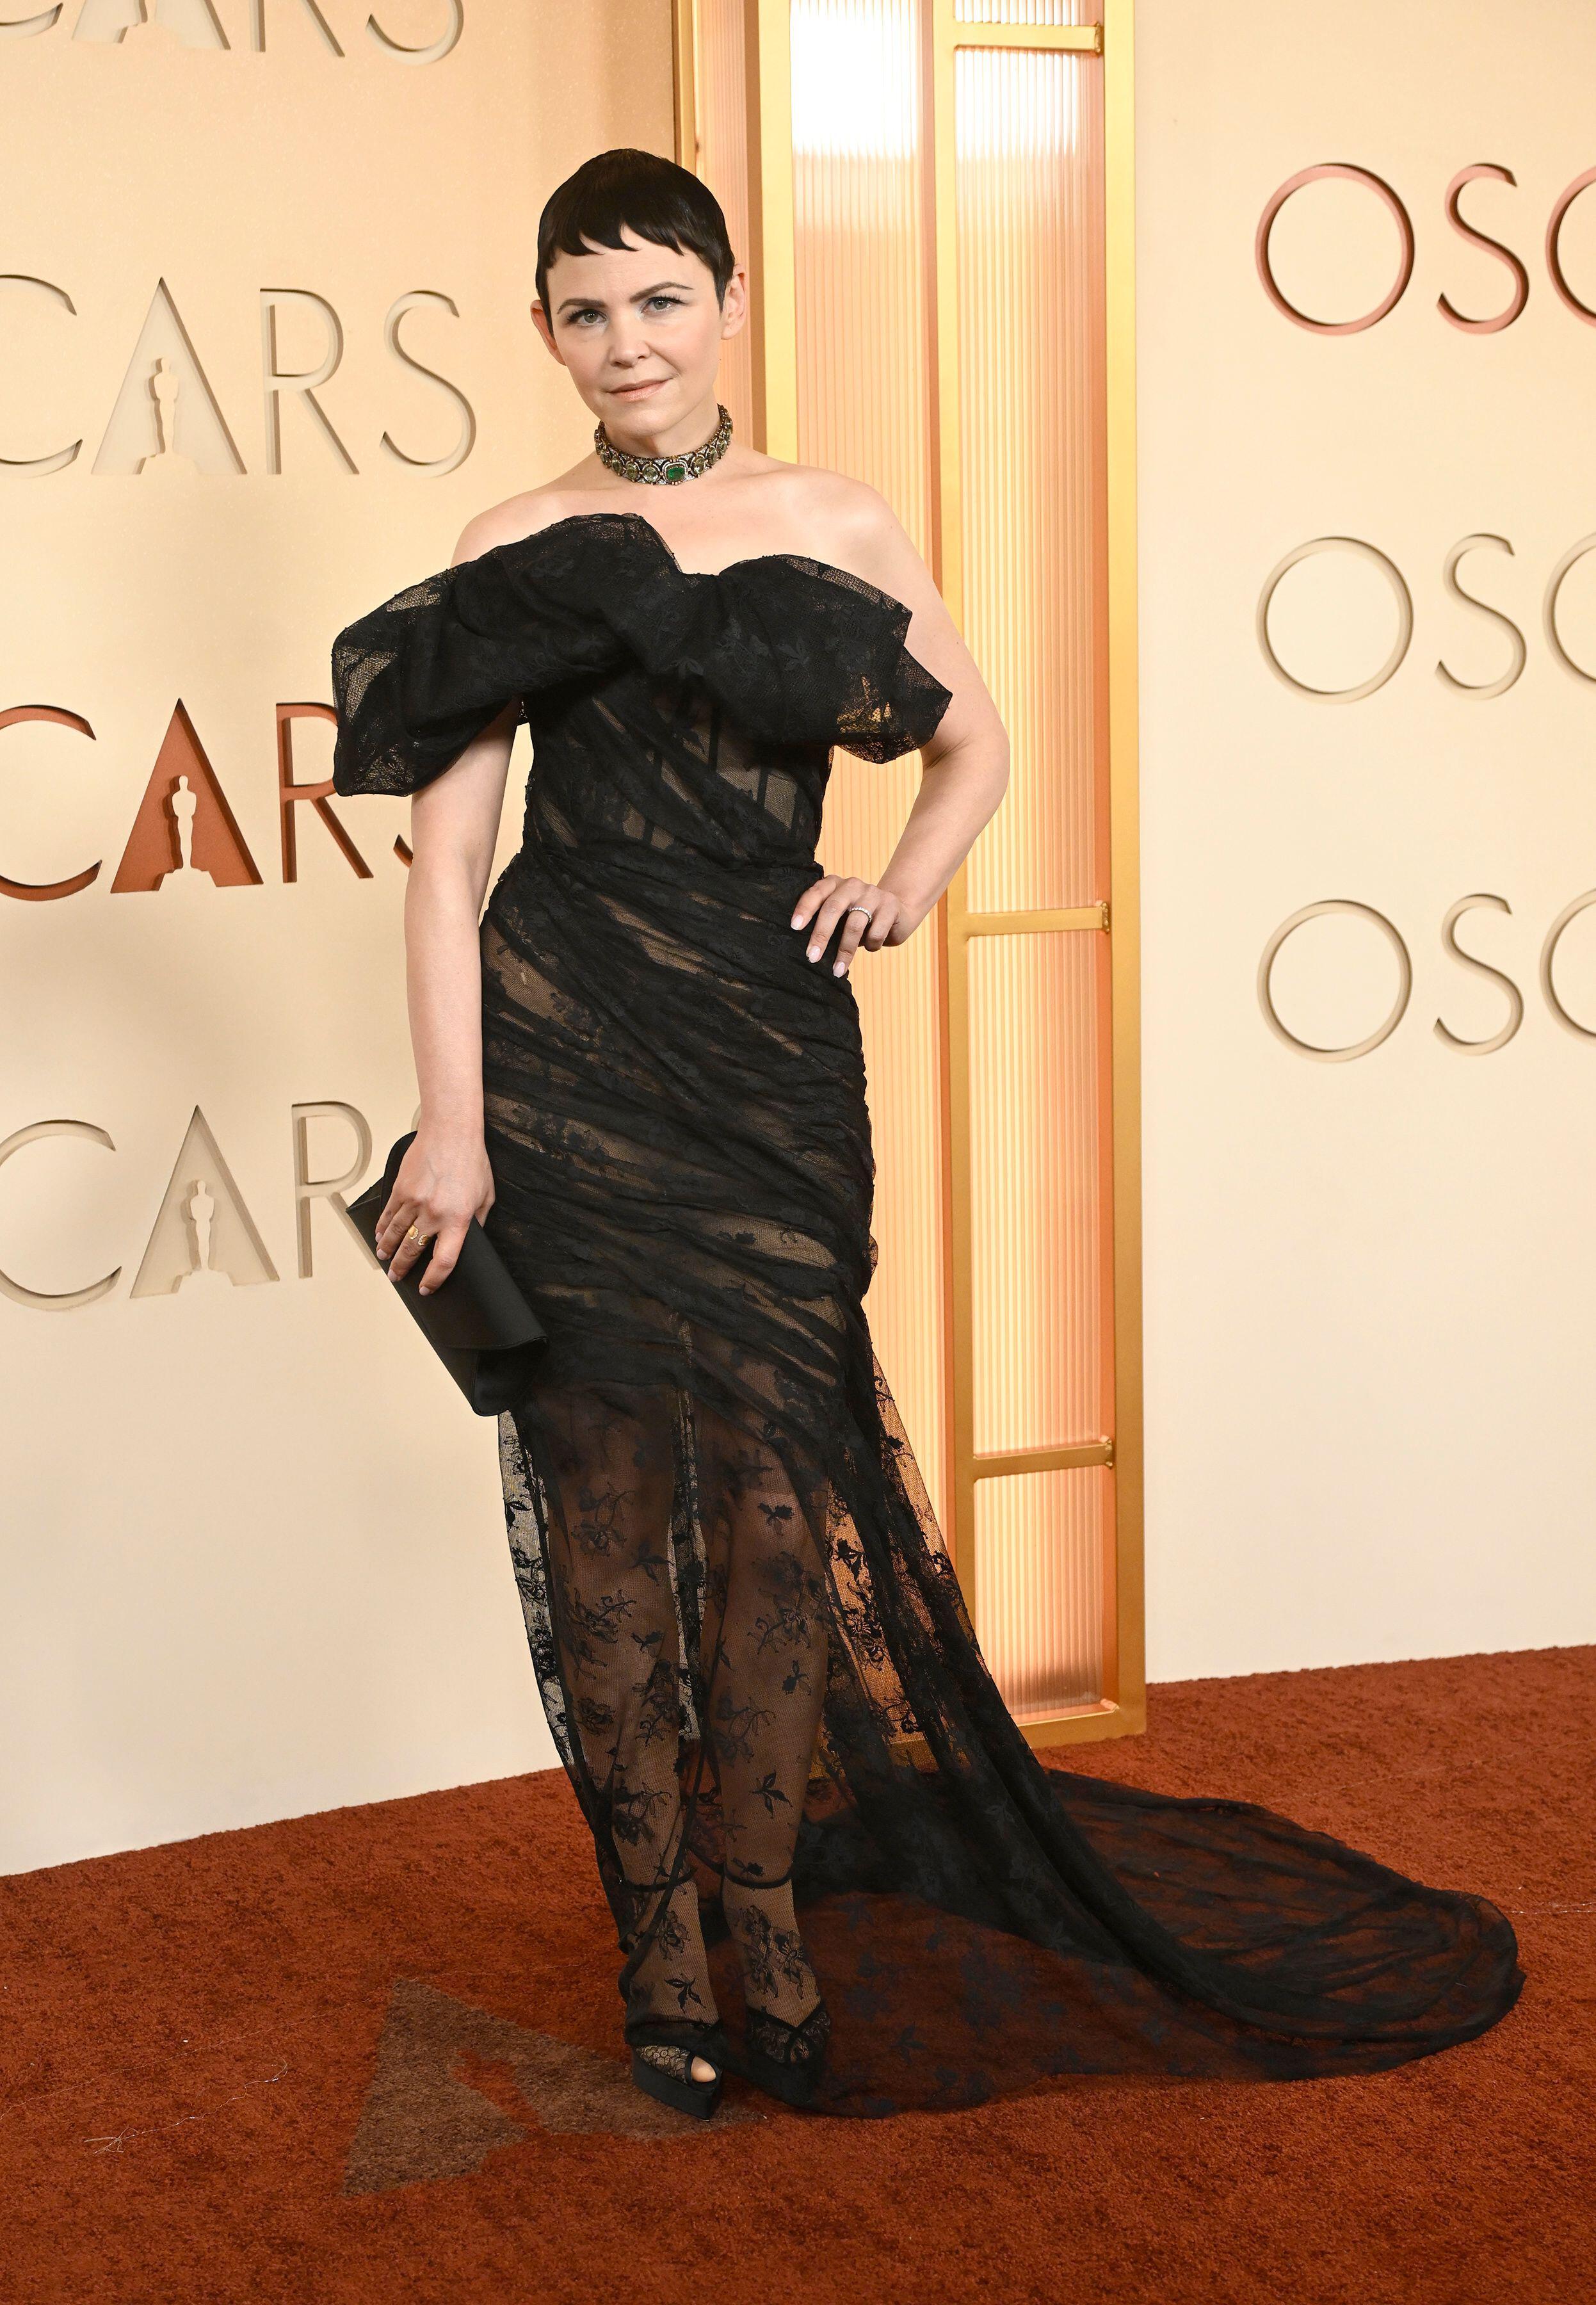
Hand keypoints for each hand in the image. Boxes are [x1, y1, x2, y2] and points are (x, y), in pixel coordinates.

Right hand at [373, 1130, 494, 1295]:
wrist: (451, 1132)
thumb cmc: (472, 1161)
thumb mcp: (487, 1196)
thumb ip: (478, 1222)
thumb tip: (470, 1240)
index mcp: (458, 1220)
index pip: (443, 1261)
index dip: (433, 1280)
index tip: (426, 1288)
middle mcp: (433, 1213)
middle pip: (413, 1251)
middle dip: (402, 1268)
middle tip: (397, 1277)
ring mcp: (413, 1201)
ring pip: (395, 1234)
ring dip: (388, 1250)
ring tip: (385, 1259)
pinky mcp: (401, 1188)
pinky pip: (388, 1214)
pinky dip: (382, 1228)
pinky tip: (380, 1236)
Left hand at [790, 875, 915, 977]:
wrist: (898, 911)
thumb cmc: (860, 918)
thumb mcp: (841, 916)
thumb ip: (826, 923)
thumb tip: (809, 949)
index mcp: (835, 884)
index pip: (816, 893)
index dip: (805, 909)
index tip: (795, 927)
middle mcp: (852, 885)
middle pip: (832, 908)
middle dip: (821, 935)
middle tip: (812, 957)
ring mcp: (872, 893)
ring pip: (854, 925)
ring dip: (845, 951)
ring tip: (838, 970)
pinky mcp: (890, 906)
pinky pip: (876, 932)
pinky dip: (871, 946)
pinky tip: (871, 947)